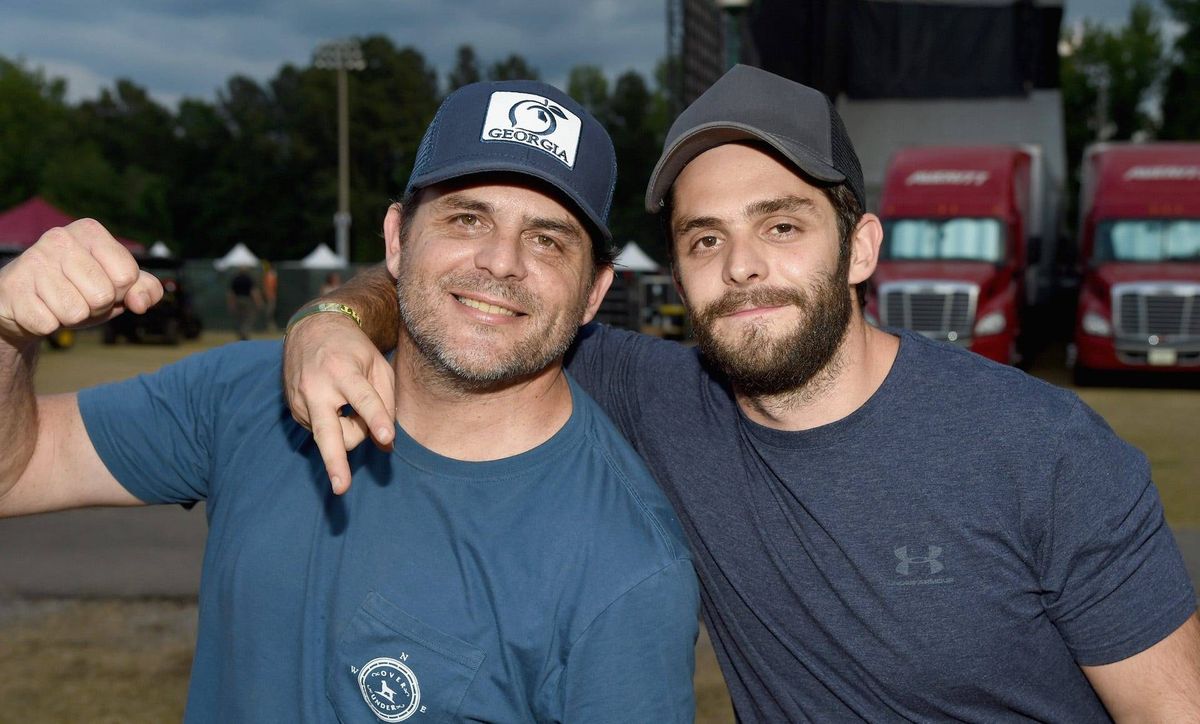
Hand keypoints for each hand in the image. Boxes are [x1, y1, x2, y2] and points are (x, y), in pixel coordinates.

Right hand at [0, 219, 162, 345]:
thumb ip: (144, 288)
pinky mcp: (13, 287)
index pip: (128, 275)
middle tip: (79, 297)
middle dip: (96, 307)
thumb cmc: (77, 289)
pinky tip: (40, 308)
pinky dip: (49, 325)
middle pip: (104, 295)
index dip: (121, 292)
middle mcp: (60, 238)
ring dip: (72, 318)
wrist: (25, 300)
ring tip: (59, 303)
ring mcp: (33, 261)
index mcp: (90, 231)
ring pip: (76, 312)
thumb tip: (143, 302)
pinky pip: (48, 324)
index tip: (104, 285)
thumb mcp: (116, 285)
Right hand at [284, 312, 394, 494]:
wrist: (312, 330)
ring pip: (333, 438)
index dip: (376, 420)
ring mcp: (301, 402)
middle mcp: (317, 388)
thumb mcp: (377, 366)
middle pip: (328, 432)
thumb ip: (386, 403)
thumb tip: (387, 445)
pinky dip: (337, 427)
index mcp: (343, 371)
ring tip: (353, 407)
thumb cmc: (354, 350)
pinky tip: (337, 406)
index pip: (364, 399)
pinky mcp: (294, 412)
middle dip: (335, 463)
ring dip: (351, 432)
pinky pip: (324, 432)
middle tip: (341, 488)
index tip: (387, 438)